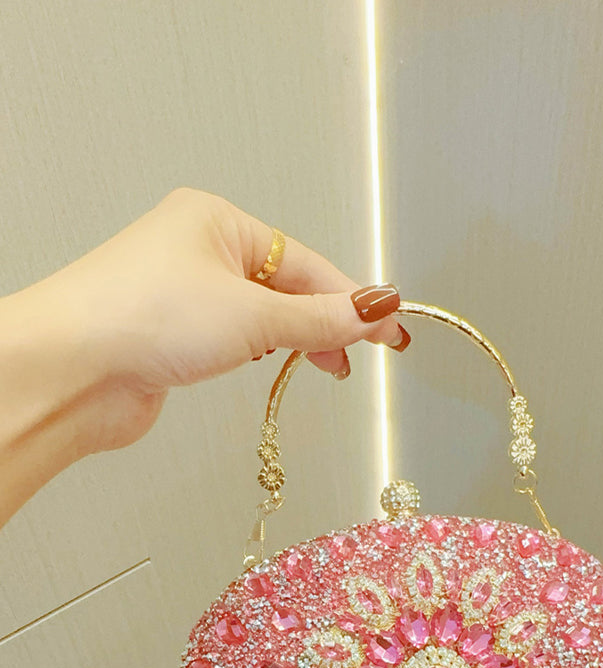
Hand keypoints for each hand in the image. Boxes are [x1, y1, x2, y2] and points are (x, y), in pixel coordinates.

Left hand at [39, 186, 406, 455]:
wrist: (72, 370)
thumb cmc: (139, 317)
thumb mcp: (253, 315)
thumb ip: (321, 319)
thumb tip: (375, 309)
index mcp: (217, 221)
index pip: (307, 262)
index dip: (353, 298)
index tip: (390, 326)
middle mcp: (199, 252)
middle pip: (288, 286)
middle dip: (330, 321)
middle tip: (372, 350)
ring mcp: (184, 295)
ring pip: (263, 315)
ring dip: (300, 339)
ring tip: (332, 366)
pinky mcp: (172, 337)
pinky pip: (236, 339)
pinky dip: (265, 352)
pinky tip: (281, 364)